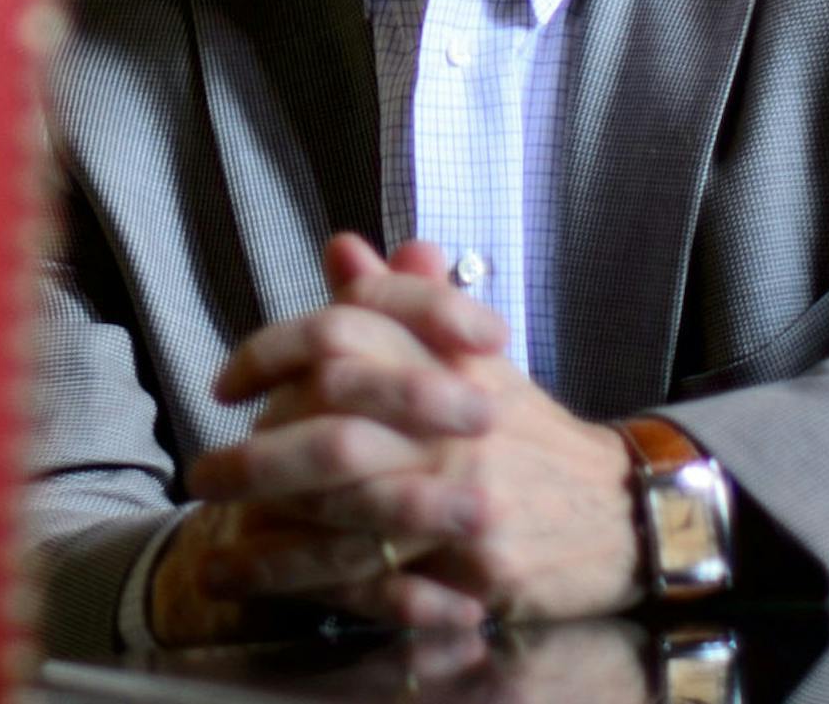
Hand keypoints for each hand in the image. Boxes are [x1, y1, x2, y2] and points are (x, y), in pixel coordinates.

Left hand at [164, 234, 641, 634]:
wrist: (625, 516)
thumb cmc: (532, 438)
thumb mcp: (475, 360)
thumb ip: (403, 304)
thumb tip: (343, 247)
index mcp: (452, 360)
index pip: (348, 331)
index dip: (274, 349)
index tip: (227, 382)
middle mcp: (457, 421)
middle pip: (333, 422)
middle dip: (254, 453)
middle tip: (203, 471)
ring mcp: (468, 495)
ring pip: (346, 506)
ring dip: (269, 525)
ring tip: (215, 536)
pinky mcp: (478, 565)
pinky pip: (378, 576)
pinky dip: (313, 580)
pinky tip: (266, 581)